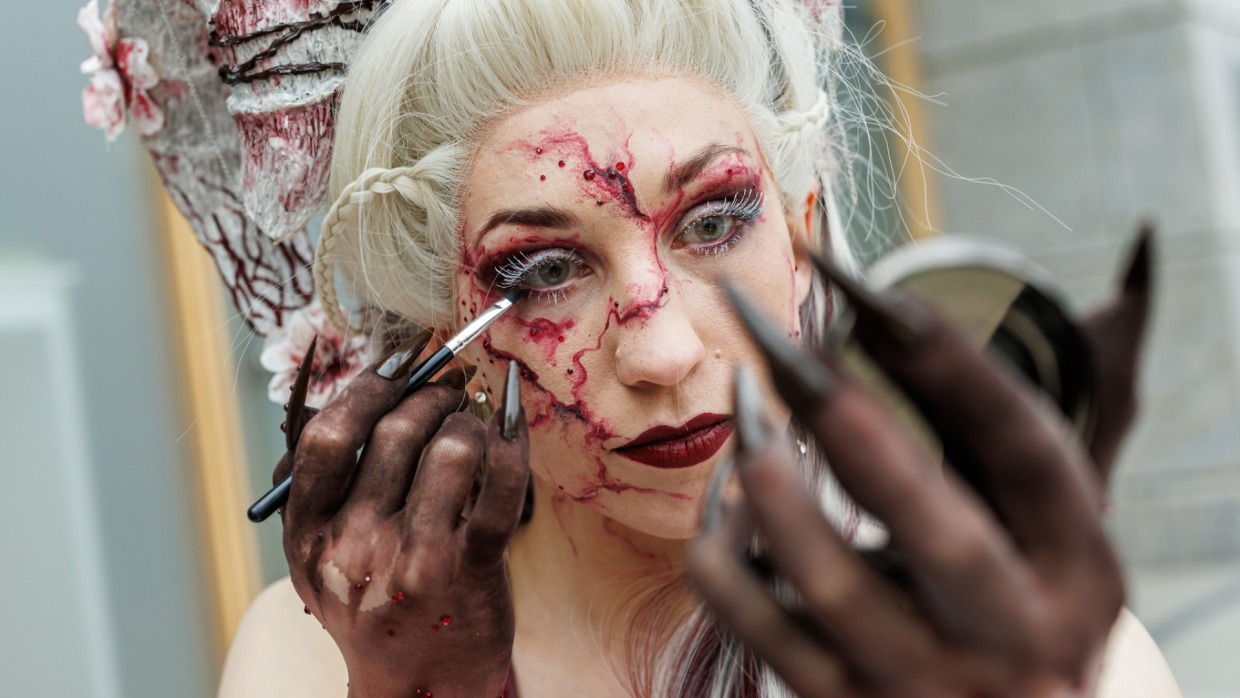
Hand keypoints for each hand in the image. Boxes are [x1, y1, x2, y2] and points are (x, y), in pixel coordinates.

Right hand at [276, 348, 528, 697]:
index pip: (327, 438)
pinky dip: (512, 446)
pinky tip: (510, 433)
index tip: (396, 368)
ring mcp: (415, 560)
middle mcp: (355, 546)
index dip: (365, 389)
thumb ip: (321, 490)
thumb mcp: (322, 560)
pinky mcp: (471, 570)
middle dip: (431, 393)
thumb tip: (339, 399)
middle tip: (450, 387)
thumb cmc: (374, 607)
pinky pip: (500, 486)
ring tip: (475, 421)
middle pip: (396, 432)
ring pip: (451, 450)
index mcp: (309, 536)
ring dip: (471, 420)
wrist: (418, 685)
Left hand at [688, 231, 1152, 697]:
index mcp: (1075, 567)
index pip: (1026, 457)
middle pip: (941, 538)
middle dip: (858, 431)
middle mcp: (1010, 633)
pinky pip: (754, 621)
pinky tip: (730, 494)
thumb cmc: (1015, 594)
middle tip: (787, 347)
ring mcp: (922, 681)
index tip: (870, 292)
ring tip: (744, 401)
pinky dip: (723, 548)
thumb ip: (987, 438)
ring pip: (828, 586)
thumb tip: (886, 309)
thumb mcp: (1044, 530)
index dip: (952, 367)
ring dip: (770, 482)